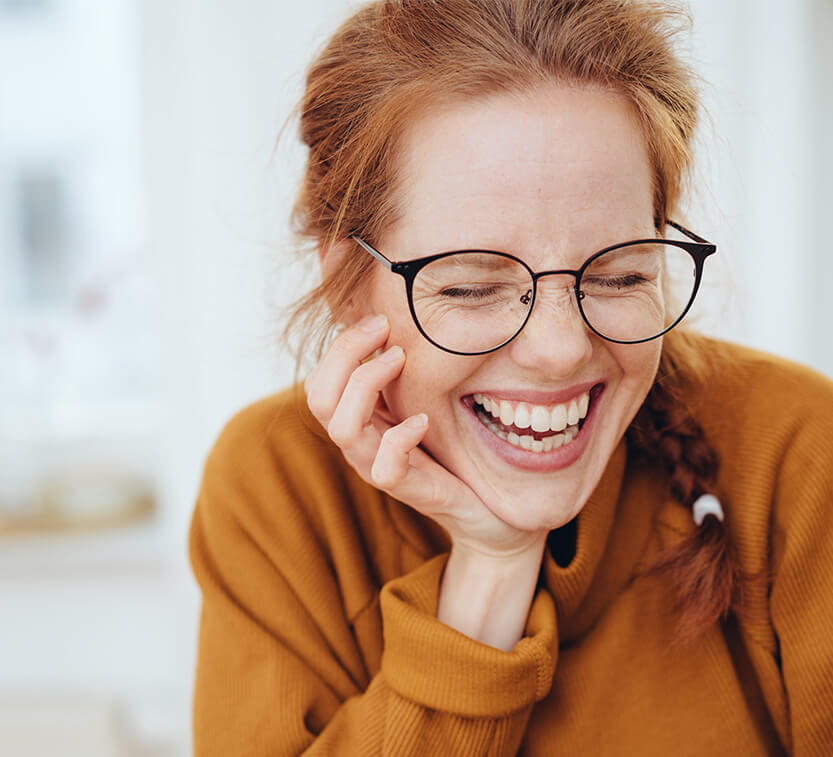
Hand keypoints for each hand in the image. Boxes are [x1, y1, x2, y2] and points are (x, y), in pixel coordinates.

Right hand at [304, 314, 544, 556]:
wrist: (482, 507)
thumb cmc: (448, 448)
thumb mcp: (417, 402)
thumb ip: (397, 374)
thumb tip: (393, 318)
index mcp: (356, 421)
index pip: (318, 383)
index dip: (340, 346)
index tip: (379, 320)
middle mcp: (358, 444)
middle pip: (319, 399)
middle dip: (347, 354)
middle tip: (385, 330)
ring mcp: (377, 468)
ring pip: (343, 429)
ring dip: (367, 384)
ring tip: (400, 360)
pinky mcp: (407, 489)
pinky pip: (385, 467)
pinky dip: (401, 437)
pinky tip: (424, 420)